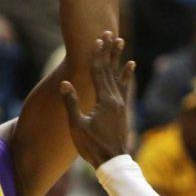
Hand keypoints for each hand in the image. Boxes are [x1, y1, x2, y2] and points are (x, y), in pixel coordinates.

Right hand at [60, 30, 134, 167]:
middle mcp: (115, 98)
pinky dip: (126, 75)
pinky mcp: (123, 109)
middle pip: (110, 69)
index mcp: (104, 101)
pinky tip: (130, 66)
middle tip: (109, 33)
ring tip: (120, 42)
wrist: (112, 162)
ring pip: (118, 75)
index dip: (96, 55)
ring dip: (117, 57)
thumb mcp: (77, 126)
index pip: (99, 73)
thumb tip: (65, 83)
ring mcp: (121, 103)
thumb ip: (72, 103)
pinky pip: (124, 86)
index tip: (96, 40)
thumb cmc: (92, 146)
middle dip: (108, 50)